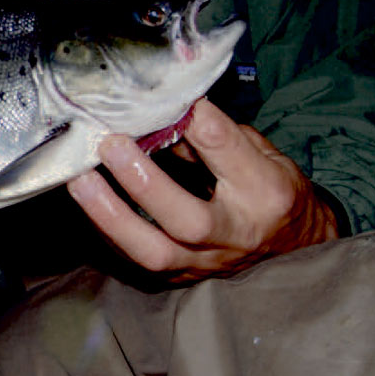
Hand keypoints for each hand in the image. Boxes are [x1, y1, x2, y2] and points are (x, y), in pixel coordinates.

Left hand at [65, 98, 338, 281]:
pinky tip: (86, 204)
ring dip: (111, 216)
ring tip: (80, 181)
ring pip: (155, 252)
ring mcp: (207, 262)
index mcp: (265, 191)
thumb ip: (216, 136)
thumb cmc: (271, 189)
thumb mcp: (262, 154)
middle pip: (188, 220)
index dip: (191, 119)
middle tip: (109, 145)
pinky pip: (136, 261)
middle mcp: (237, 233)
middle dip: (143, 182)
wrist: (294, 247)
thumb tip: (166, 110)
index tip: (162, 97)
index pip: (225, 150)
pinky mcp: (182, 278)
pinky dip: (107, 232)